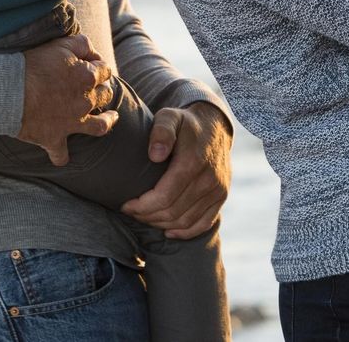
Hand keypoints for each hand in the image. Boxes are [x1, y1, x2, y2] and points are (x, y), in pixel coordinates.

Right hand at [17, 35, 118, 165]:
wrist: (10, 91)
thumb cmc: (34, 65)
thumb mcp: (61, 44)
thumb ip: (82, 45)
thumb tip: (94, 53)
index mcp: (88, 77)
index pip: (105, 71)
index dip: (99, 67)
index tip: (92, 65)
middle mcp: (85, 102)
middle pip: (104, 95)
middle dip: (102, 89)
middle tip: (95, 87)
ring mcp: (72, 122)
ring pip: (99, 126)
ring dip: (107, 121)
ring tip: (111, 118)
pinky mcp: (54, 138)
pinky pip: (61, 154)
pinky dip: (61, 157)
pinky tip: (62, 158)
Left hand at [120, 102, 232, 238]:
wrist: (214, 126)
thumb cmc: (184, 124)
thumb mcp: (170, 117)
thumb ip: (161, 131)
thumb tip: (154, 155)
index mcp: (193, 162)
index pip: (163, 197)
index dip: (141, 206)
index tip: (126, 205)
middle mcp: (208, 179)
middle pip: (172, 212)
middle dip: (146, 216)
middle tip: (132, 211)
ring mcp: (217, 189)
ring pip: (185, 221)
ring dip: (161, 224)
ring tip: (145, 216)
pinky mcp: (222, 196)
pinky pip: (203, 224)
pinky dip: (184, 232)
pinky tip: (168, 231)